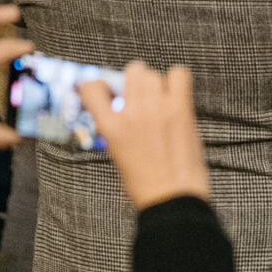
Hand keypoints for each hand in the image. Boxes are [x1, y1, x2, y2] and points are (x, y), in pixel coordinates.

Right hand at [98, 61, 211, 209]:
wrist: (172, 199)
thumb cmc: (145, 184)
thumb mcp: (118, 154)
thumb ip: (116, 128)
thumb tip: (120, 108)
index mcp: (111, 128)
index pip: (91, 87)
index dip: (98, 85)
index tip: (105, 89)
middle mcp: (131, 114)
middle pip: (131, 72)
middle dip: (135, 82)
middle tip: (141, 96)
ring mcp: (157, 109)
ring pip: (153, 74)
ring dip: (156, 83)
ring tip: (161, 100)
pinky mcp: (180, 109)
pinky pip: (179, 74)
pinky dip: (177, 80)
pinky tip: (176, 96)